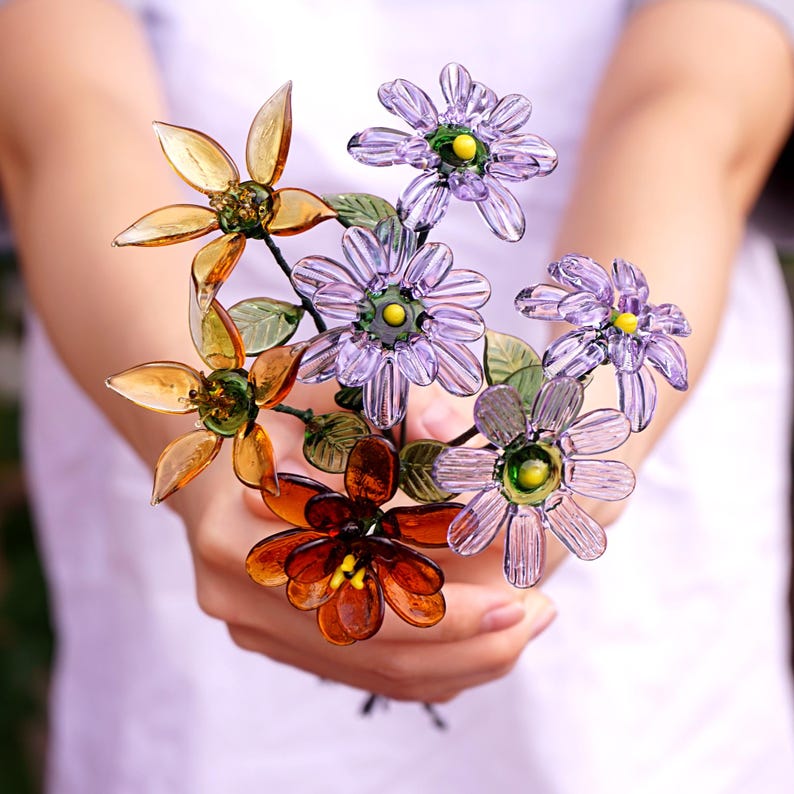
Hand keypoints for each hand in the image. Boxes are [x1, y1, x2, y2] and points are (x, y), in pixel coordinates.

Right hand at [170, 383, 556, 703]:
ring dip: (456, 658)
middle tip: (538, 616)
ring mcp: (247, 618)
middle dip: (467, 642)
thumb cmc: (278, 408)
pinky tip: (477, 644)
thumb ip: (399, 402)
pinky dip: (422, 664)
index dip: (446, 601)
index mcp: (243, 516)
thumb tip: (455, 429)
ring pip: (368, 668)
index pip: (366, 580)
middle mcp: (236, 583)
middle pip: (370, 640)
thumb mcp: (333, 385)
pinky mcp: (266, 634)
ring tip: (524, 628)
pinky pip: (355, 668)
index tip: (519, 594)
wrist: (208, 446)